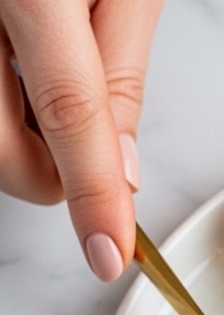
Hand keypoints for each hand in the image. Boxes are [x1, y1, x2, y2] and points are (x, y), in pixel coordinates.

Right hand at [0, 0, 162, 279]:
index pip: (70, 116)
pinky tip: (8, 59)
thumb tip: (121, 171)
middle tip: (74, 134)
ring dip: (18, 133)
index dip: (93, 196)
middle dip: (51, 172)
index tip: (108, 255)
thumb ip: (120, 76)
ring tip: (31, 67)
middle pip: (5, 154)